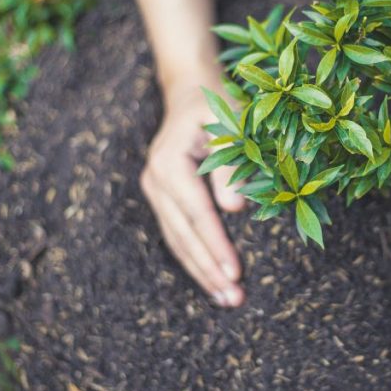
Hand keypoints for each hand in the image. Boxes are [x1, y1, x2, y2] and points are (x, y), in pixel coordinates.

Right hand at [140, 82, 245, 306]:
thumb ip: (231, 166)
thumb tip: (235, 209)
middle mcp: (155, 180)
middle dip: (208, 270)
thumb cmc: (218, 104)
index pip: (197, 214)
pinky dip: (194, 258)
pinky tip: (211, 279)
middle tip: (233, 299)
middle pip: (183, 235)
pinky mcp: (162, 197)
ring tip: (226, 299)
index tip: (235, 273)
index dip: (216, 246)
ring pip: (176, 241)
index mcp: (170, 164)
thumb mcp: (231, 124)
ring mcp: (154, 191)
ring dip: (201, 272)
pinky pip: (177, 234)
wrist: (190, 91)